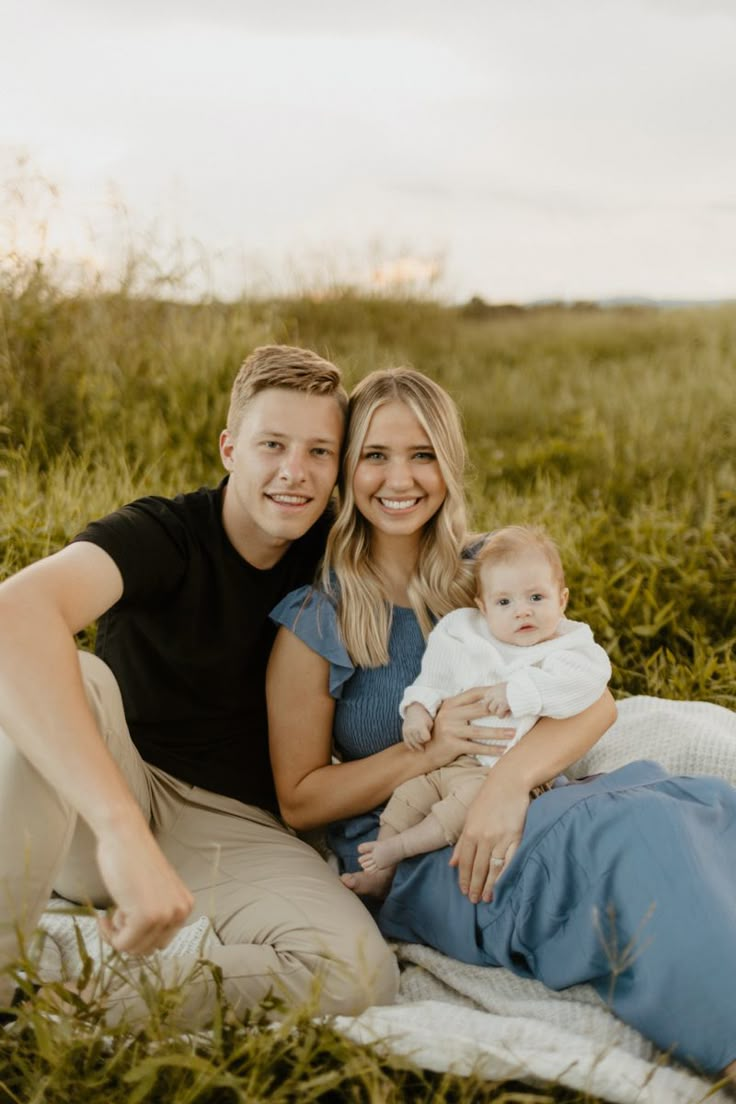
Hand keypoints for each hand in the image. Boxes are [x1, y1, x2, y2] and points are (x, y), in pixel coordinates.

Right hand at [95, 813, 193, 954]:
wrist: (123, 836)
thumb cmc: (132, 860)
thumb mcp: (155, 893)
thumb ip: (156, 916)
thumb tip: (142, 946)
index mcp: (185, 906)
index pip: (160, 941)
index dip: (139, 934)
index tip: (124, 919)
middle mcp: (181, 912)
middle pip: (149, 949)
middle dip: (129, 937)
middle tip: (116, 917)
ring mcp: (165, 915)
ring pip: (135, 948)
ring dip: (118, 936)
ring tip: (113, 913)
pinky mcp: (146, 917)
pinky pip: (123, 944)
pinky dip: (108, 935)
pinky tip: (105, 916)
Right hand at [402, 703, 432, 749]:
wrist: (414, 710)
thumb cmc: (425, 718)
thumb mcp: (431, 723)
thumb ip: (431, 733)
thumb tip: (435, 745)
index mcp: (421, 726)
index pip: (426, 738)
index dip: (428, 738)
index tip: (429, 736)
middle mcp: (413, 729)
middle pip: (419, 741)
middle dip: (423, 742)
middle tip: (426, 742)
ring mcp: (407, 731)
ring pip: (413, 743)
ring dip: (417, 746)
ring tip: (422, 749)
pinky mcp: (404, 732)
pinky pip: (407, 742)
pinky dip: (410, 746)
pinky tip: (414, 749)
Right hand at [426, 687, 514, 769]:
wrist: (425, 752)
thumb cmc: (441, 732)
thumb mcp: (447, 715)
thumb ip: (462, 708)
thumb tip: (488, 701)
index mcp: (450, 704)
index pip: (473, 693)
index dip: (490, 692)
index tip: (504, 691)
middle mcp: (449, 715)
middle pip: (479, 710)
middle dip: (499, 711)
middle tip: (515, 712)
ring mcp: (451, 730)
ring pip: (480, 731)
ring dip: (499, 733)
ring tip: (514, 733)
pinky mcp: (453, 745)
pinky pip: (476, 748)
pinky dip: (491, 749)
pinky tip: (503, 751)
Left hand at [449, 773, 529, 903]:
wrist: (509, 782)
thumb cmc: (487, 798)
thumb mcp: (469, 817)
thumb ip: (461, 842)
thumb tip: (452, 864)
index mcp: (470, 832)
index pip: (465, 862)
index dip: (464, 879)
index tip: (464, 891)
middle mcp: (484, 838)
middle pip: (478, 868)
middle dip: (475, 886)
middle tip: (474, 900)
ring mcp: (501, 838)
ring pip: (493, 868)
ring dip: (489, 885)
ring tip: (487, 898)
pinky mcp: (516, 837)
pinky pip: (510, 861)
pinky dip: (505, 875)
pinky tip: (502, 885)